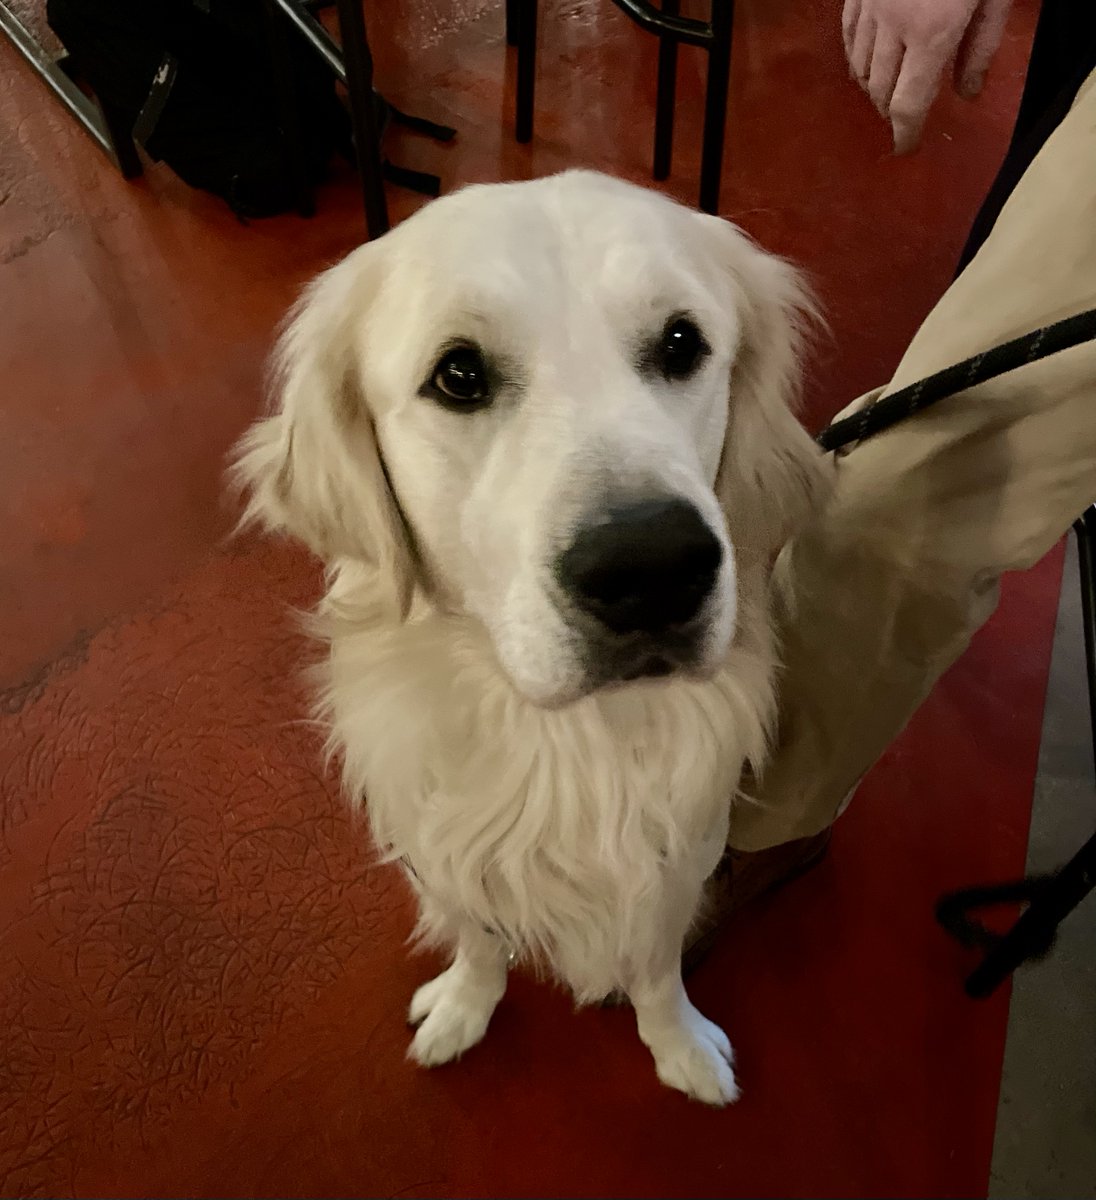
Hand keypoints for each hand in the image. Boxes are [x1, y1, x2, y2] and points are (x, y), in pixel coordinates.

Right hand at [842, 0, 1012, 152]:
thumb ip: (983, 43)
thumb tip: (967, 93)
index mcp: (931, 31)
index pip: (908, 103)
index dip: (905, 132)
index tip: (906, 149)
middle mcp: (892, 25)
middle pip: (880, 89)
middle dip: (890, 109)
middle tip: (905, 115)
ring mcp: (869, 5)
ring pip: (859, 65)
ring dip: (872, 85)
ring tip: (887, 90)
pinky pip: (847, 34)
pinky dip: (855, 56)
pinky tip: (867, 61)